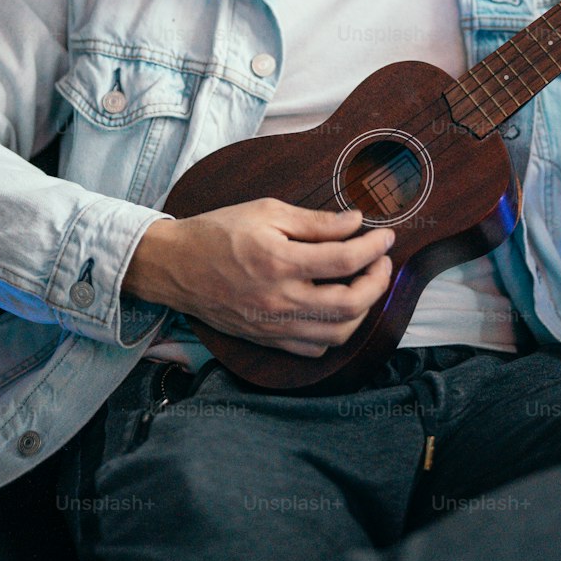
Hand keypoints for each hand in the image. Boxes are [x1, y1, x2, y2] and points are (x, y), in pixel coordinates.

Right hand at [122, 198, 393, 356]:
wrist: (176, 265)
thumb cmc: (218, 232)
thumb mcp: (267, 211)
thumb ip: (315, 221)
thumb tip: (356, 222)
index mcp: (280, 261)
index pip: (345, 259)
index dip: (374, 247)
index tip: (385, 236)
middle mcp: (280, 300)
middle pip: (351, 304)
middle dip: (378, 281)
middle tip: (382, 261)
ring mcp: (274, 326)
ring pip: (338, 333)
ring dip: (362, 309)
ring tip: (364, 283)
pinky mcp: (267, 340)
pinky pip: (314, 349)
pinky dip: (335, 332)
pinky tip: (336, 309)